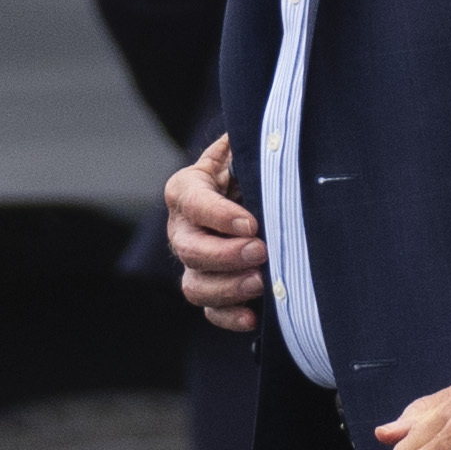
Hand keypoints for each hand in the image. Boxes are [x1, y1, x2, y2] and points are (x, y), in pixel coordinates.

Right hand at [167, 137, 264, 332]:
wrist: (251, 193)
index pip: (193, 202)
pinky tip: (253, 316)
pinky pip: (210, 311)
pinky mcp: (210, 287)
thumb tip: (269, 132)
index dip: (219, 215)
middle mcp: (182, 228)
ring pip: (195, 284)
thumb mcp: (245, 150)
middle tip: (261, 250)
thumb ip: (248, 141)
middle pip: (189, 249)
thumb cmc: (248, 168)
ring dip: (227, 288)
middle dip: (225, 254)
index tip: (251, 223)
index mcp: (187, 189)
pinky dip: (229, 317)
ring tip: (261, 282)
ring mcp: (193, 262)